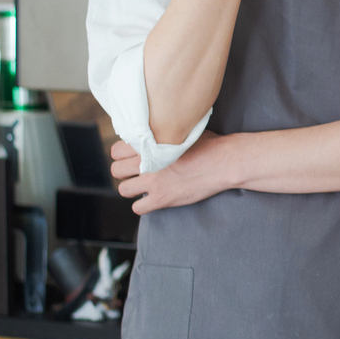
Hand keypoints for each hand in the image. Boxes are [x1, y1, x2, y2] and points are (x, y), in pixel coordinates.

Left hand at [112, 133, 236, 213]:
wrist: (223, 162)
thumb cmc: (208, 144)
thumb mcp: (182, 131)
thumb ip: (162, 133)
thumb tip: (155, 131)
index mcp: (150, 143)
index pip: (116, 150)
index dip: (122, 155)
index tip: (131, 157)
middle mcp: (147, 162)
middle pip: (116, 170)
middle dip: (124, 172)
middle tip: (136, 173)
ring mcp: (153, 181)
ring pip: (123, 189)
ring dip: (131, 188)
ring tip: (143, 187)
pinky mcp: (162, 198)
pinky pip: (138, 207)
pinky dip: (143, 205)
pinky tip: (152, 200)